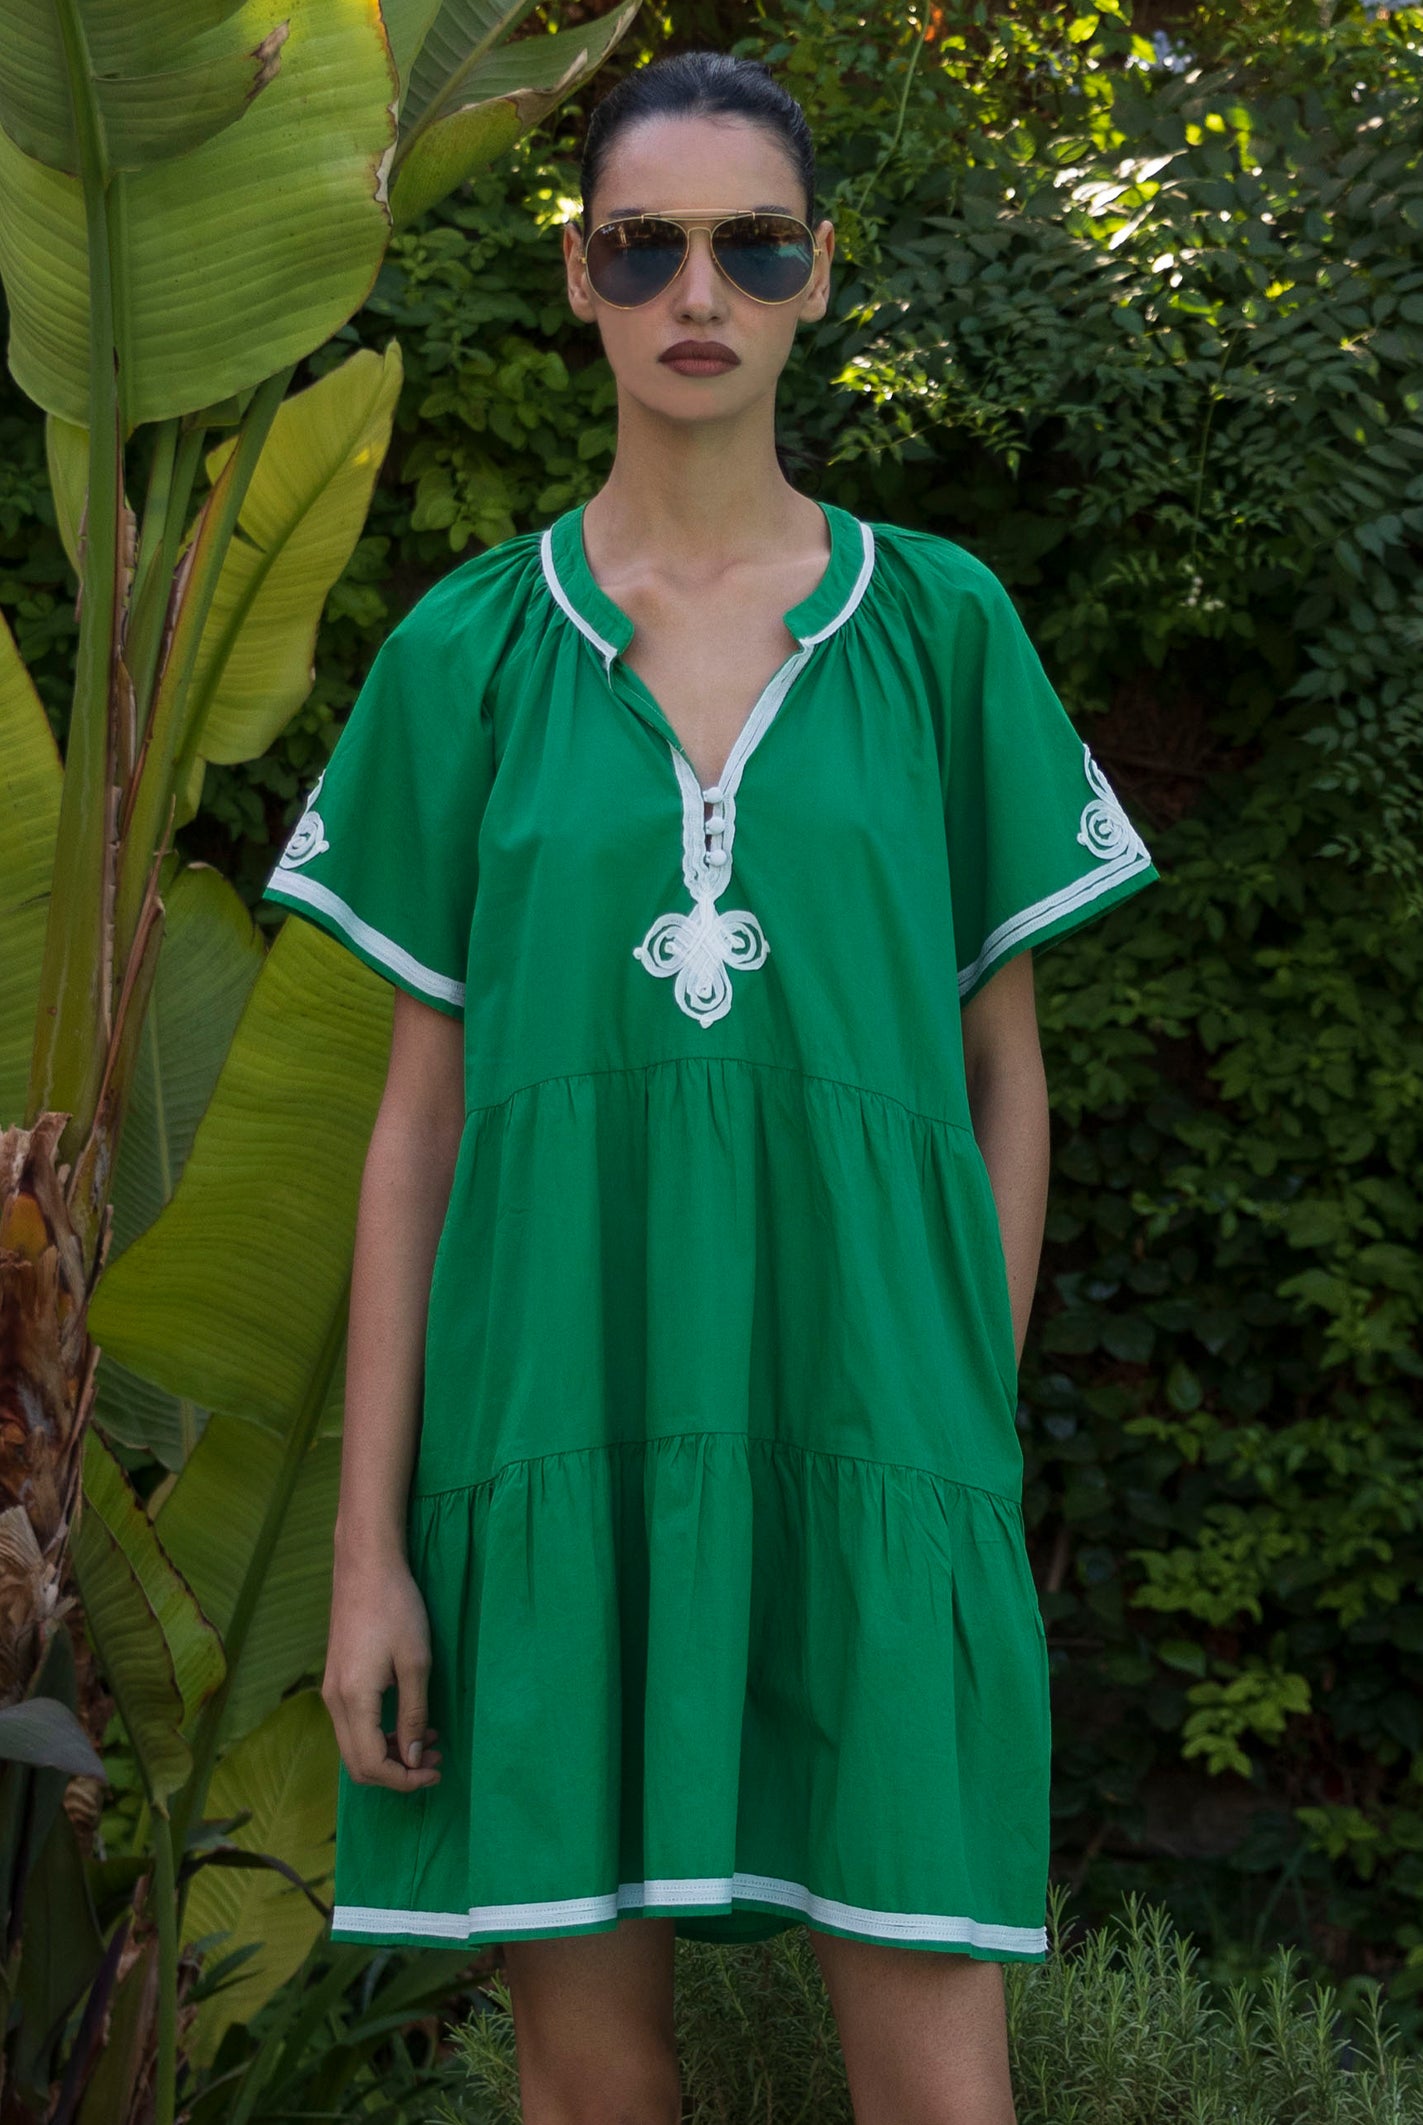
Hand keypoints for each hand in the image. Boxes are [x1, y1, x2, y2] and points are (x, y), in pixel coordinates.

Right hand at [323, 1551, 443, 1790]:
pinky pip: (353, 1725)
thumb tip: (415, 1759)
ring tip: (430, 1740)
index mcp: (353, 1701)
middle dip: (397, 1772)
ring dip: (390, 1753)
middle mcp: (334, 1702)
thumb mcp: (416, 1662)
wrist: (366, 1566)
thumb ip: (414, 1714)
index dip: (404, 1779)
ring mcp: (331, 1691)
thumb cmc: (396, 1608)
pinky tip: (409, 1720)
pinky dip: (380, 1734)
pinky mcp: (336, 1680)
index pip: (371, 1764)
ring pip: (354, 1746)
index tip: (436, 1771)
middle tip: (435, 1761)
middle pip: (357, 1764)